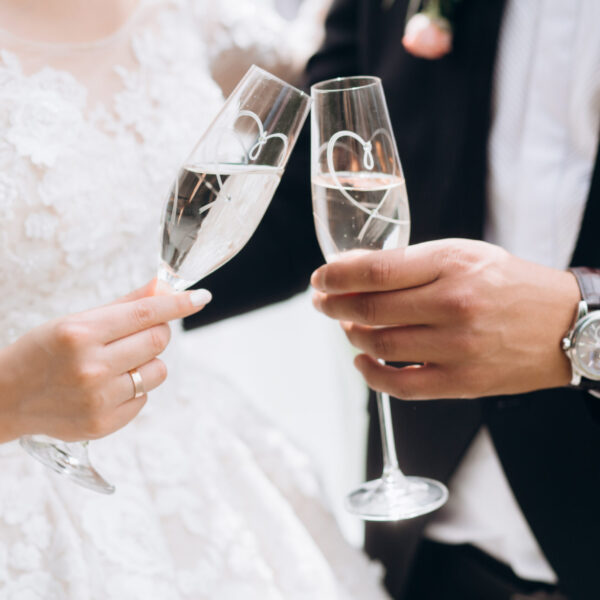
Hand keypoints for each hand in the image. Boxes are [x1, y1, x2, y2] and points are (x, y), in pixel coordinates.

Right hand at [0, 281, 211, 442]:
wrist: (7, 397)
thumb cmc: (44, 352)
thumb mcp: (77, 321)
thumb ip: (126, 305)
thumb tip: (164, 288)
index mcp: (81, 333)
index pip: (146, 314)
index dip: (178, 304)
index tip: (200, 298)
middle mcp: (91, 367)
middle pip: (158, 341)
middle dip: (156, 332)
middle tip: (138, 334)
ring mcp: (98, 399)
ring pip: (157, 371)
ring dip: (147, 363)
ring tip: (118, 364)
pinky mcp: (103, 423)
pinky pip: (144, 398)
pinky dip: (134, 388)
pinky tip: (108, 386)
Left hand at [311, 239, 580, 399]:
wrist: (564, 324)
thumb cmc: (507, 284)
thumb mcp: (464, 254)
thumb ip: (411, 262)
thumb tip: (354, 271)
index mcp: (452, 263)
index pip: (375, 270)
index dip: (336, 276)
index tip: (320, 278)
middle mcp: (453, 304)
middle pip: (369, 309)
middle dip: (332, 305)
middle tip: (321, 301)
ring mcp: (457, 347)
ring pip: (378, 345)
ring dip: (350, 334)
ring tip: (345, 325)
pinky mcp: (462, 382)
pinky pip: (400, 385)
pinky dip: (370, 374)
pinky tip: (361, 359)